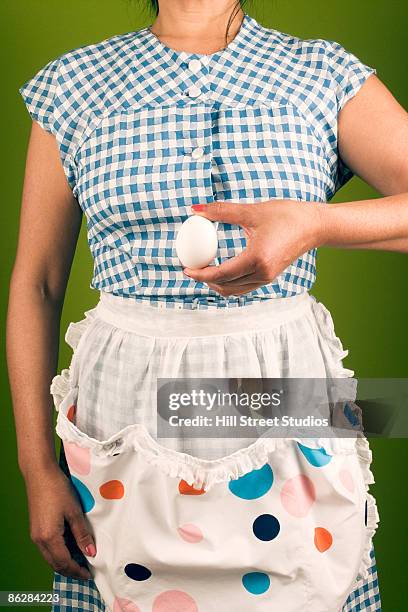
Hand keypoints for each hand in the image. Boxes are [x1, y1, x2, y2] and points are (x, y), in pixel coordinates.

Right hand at [24, 463, 95, 579]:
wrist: (40, 473)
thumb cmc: (57, 489)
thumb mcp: (74, 511)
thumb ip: (82, 534)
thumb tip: (90, 552)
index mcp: (49, 537)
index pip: (64, 563)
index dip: (77, 570)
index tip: (89, 574)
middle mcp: (39, 540)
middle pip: (55, 564)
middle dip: (70, 571)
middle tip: (85, 571)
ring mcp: (35, 535)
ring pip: (50, 558)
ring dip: (64, 563)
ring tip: (80, 561)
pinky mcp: (35, 529)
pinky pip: (46, 549)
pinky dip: (58, 554)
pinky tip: (69, 548)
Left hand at [183, 199, 323, 296]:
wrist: (314, 225)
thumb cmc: (286, 216)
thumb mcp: (251, 211)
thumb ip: (221, 211)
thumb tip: (195, 210)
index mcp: (257, 259)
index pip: (221, 274)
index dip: (200, 274)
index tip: (186, 269)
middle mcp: (262, 273)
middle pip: (225, 286)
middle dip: (205, 281)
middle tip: (190, 269)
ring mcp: (267, 278)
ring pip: (234, 290)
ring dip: (216, 284)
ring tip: (202, 271)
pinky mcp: (270, 277)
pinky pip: (244, 287)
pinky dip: (229, 283)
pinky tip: (220, 270)